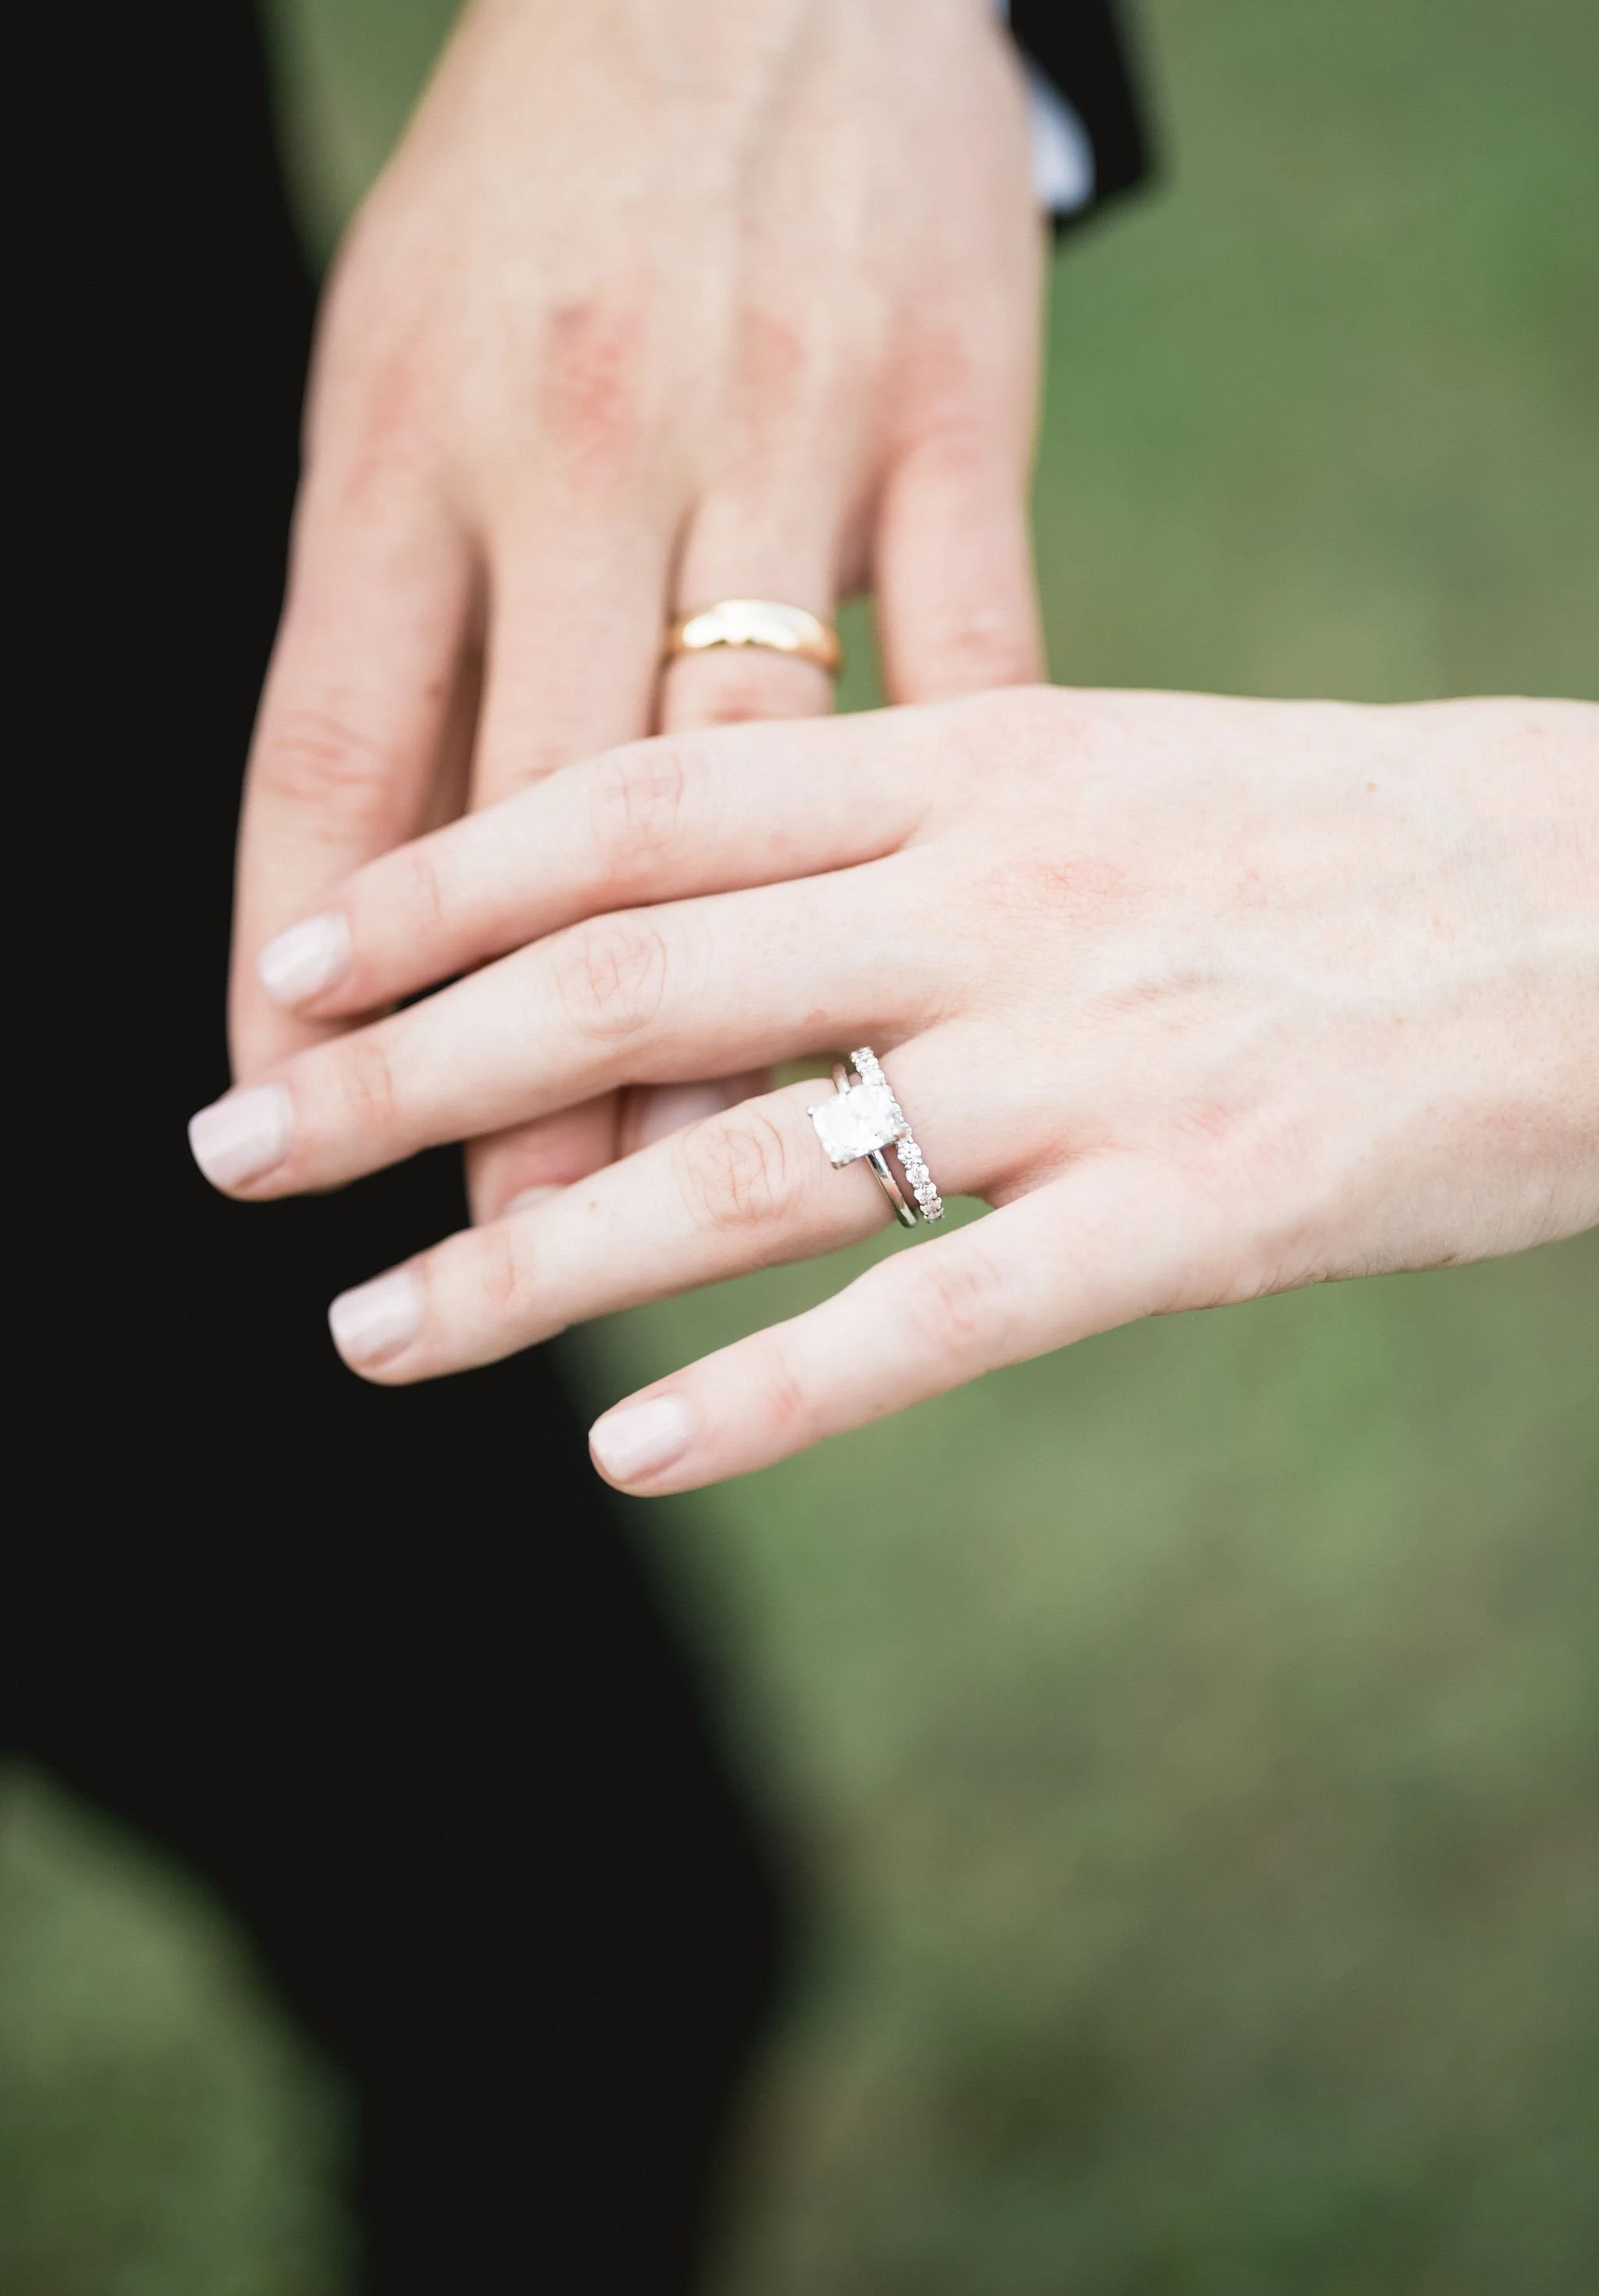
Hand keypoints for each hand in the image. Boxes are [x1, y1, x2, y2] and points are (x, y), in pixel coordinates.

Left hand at [190, 686, 1598, 1488]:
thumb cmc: (1361, 842)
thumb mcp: (1118, 775)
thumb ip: (920, 830)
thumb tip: (720, 915)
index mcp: (980, 759)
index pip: (643, 803)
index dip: (445, 881)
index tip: (298, 958)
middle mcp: (1001, 892)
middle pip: (634, 978)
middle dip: (406, 1068)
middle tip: (239, 1148)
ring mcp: (1093, 1055)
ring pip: (743, 1158)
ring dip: (524, 1257)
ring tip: (369, 1332)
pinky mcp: (1196, 1213)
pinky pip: (937, 1313)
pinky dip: (767, 1390)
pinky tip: (627, 1448)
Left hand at [229, 0, 1042, 1215]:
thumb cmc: (537, 179)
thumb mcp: (393, 369)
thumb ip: (394, 620)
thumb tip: (354, 893)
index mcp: (405, 436)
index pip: (330, 749)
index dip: (302, 965)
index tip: (278, 1130)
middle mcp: (578, 450)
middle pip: (531, 817)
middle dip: (494, 1064)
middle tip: (459, 1265)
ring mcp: (785, 434)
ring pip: (738, 787)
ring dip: (698, 1021)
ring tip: (647, 1214)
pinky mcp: (959, 419)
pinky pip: (963, 663)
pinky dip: (930, 829)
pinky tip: (923, 1007)